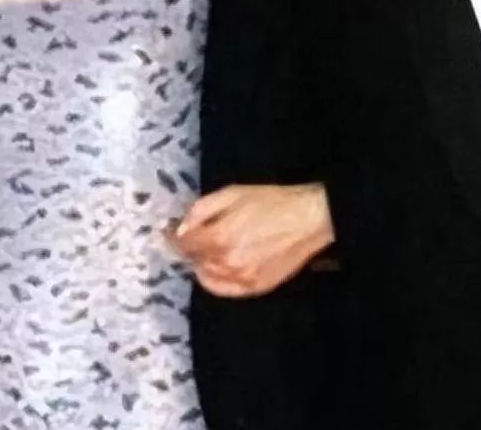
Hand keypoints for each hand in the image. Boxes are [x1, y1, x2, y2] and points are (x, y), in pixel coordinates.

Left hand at [172, 183, 333, 297]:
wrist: (310, 218)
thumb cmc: (273, 200)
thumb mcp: (233, 192)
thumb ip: (201, 210)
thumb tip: (180, 228)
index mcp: (218, 237)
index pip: (182, 243)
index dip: (173, 234)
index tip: (170, 229)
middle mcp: (225, 263)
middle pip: (193, 260)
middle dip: (190, 246)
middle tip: (195, 234)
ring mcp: (240, 279)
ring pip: (206, 276)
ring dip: (203, 262)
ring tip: (212, 247)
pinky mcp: (255, 288)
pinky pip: (224, 289)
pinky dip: (215, 279)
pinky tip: (219, 267)